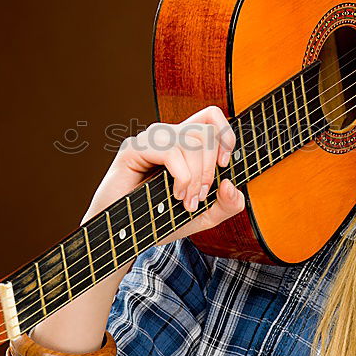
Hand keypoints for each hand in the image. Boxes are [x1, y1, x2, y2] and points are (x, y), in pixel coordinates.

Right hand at [81, 105, 244, 244]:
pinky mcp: (133, 149)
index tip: (224, 165)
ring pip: (191, 141)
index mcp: (183, 143)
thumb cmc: (159, 222)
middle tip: (199, 196)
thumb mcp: (204, 216)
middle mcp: (166, 137)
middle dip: (209, 169)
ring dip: (196, 176)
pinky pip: (171, 151)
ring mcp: (149, 141)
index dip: (226, 136)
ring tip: (185, 200)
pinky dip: (182, 176)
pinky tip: (175, 194)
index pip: (211, 116)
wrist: (124, 238)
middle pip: (205, 132)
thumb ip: (227, 205)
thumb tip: (231, 183)